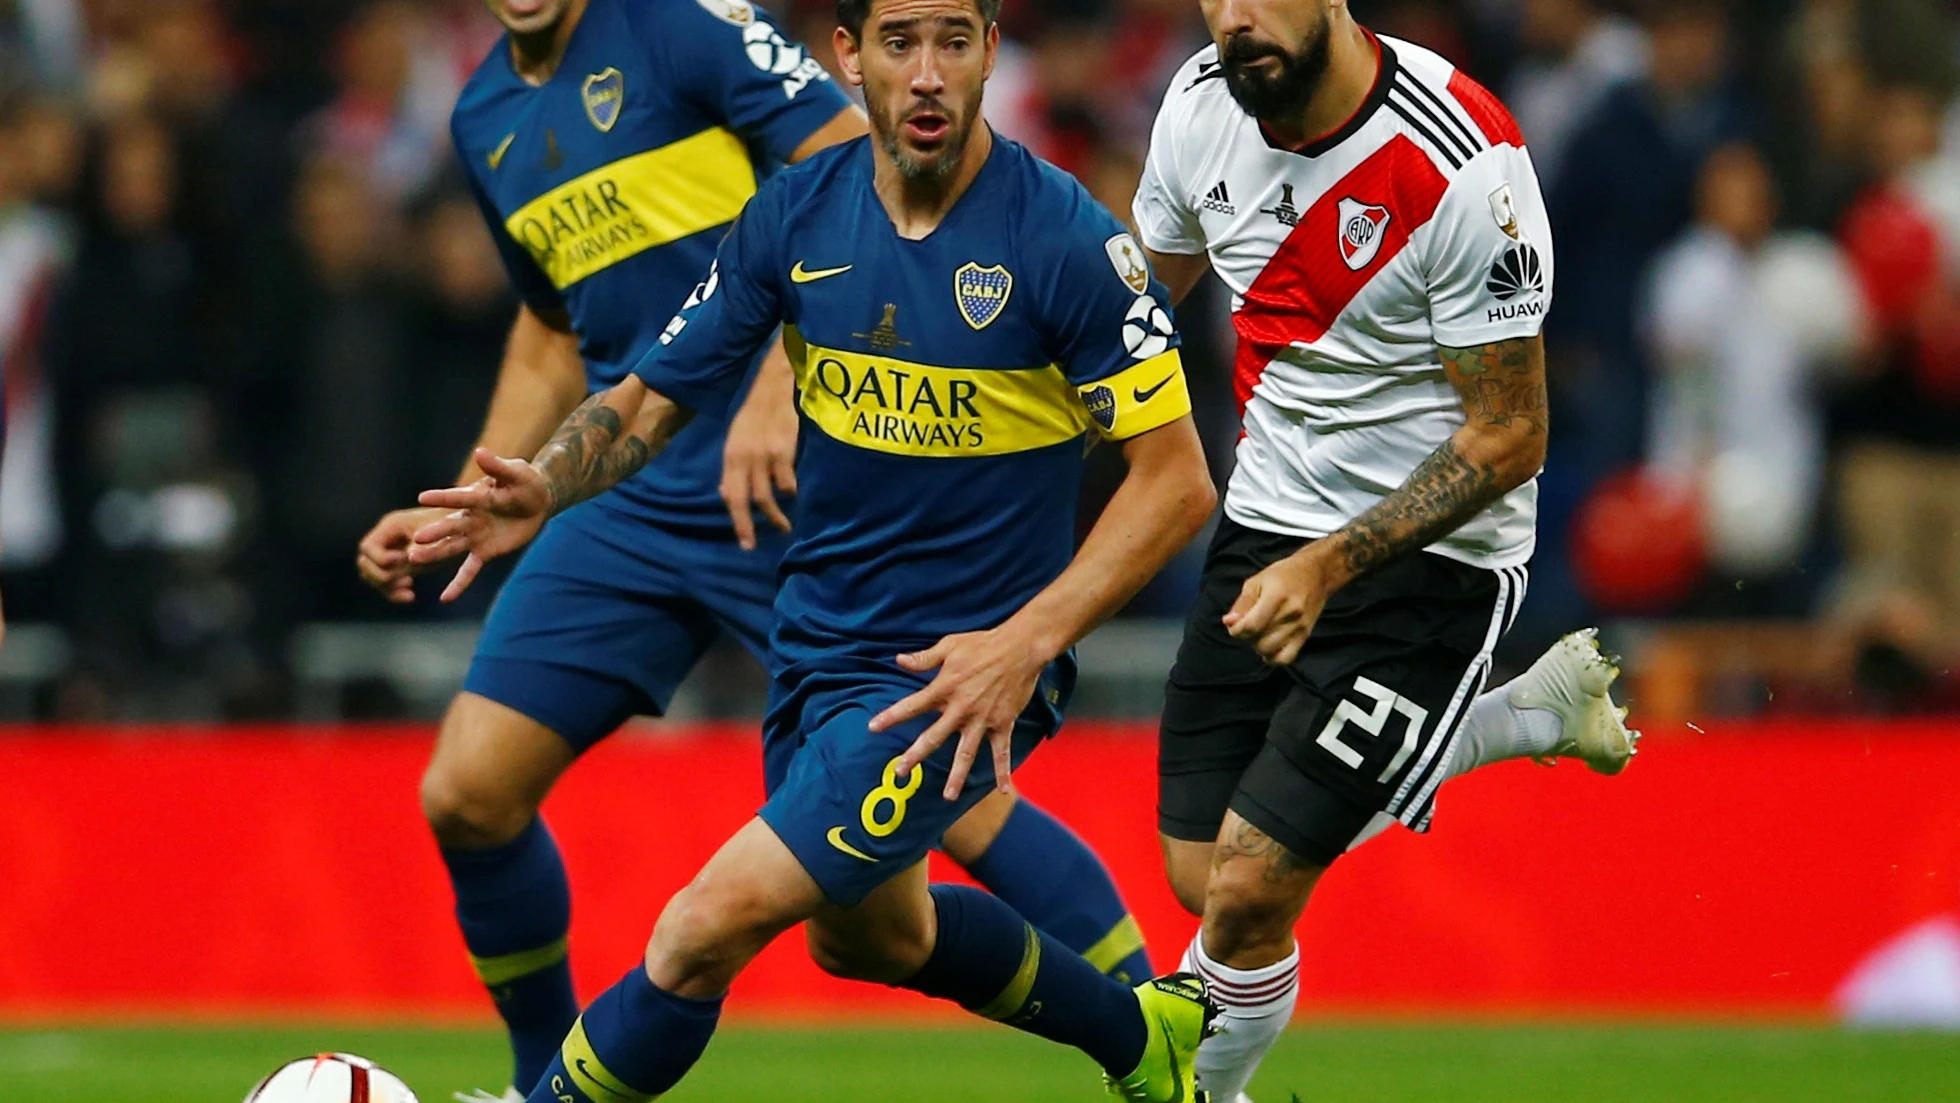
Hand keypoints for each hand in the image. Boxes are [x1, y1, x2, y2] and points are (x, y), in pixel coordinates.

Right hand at [356, 506, 451, 603]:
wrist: (463, 527)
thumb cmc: (452, 528)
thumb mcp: (436, 537)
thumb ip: (418, 551)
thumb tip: (404, 566)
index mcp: (391, 526)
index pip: (368, 547)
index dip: (381, 559)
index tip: (403, 561)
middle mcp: (386, 539)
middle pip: (365, 563)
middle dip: (382, 576)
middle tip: (407, 580)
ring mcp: (390, 553)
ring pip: (372, 576)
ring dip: (386, 587)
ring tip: (409, 591)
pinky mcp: (399, 567)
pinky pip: (386, 584)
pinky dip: (394, 592)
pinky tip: (411, 597)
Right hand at [409, 448, 552, 601]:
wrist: (537, 502)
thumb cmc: (526, 482)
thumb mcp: (517, 473)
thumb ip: (498, 466)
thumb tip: (481, 452)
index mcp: (477, 498)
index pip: (457, 498)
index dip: (442, 498)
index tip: (422, 497)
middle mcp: (470, 518)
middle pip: (449, 527)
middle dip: (434, 533)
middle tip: (414, 539)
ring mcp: (475, 537)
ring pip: (452, 548)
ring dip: (435, 554)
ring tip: (413, 561)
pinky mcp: (484, 552)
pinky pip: (469, 570)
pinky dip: (458, 583)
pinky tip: (444, 598)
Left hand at [720, 369, 798, 550]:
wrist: (774, 386)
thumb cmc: (756, 414)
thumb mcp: (737, 439)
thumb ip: (733, 467)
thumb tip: (726, 494)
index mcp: (731, 456)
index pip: (730, 496)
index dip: (736, 521)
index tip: (744, 543)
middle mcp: (743, 458)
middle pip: (744, 500)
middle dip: (749, 526)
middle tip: (755, 545)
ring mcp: (763, 455)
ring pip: (767, 496)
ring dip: (775, 516)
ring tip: (784, 527)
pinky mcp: (783, 450)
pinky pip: (787, 482)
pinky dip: (790, 492)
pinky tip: (794, 496)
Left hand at [869, 628, 1050, 800]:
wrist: (1020, 648)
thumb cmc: (983, 644)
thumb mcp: (950, 645)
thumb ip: (924, 658)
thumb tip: (899, 660)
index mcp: (945, 688)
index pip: (912, 706)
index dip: (891, 717)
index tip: (873, 728)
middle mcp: (961, 708)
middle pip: (934, 737)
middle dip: (915, 755)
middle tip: (900, 771)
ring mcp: (983, 719)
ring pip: (966, 752)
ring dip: (957, 775)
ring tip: (948, 796)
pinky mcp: (1003, 723)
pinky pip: (1002, 751)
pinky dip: (1003, 771)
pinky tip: (1003, 790)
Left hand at [1224, 551, 1337, 665]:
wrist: (1317, 574)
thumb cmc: (1283, 575)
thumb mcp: (1257, 581)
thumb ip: (1242, 603)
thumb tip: (1229, 622)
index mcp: (1276, 596)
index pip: (1251, 626)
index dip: (1236, 630)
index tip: (1234, 624)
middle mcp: (1290, 614)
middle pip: (1258, 641)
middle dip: (1246, 637)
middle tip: (1249, 624)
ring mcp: (1299, 627)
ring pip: (1269, 651)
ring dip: (1257, 646)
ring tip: (1259, 632)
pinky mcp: (1305, 635)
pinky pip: (1285, 659)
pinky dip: (1272, 657)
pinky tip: (1268, 646)